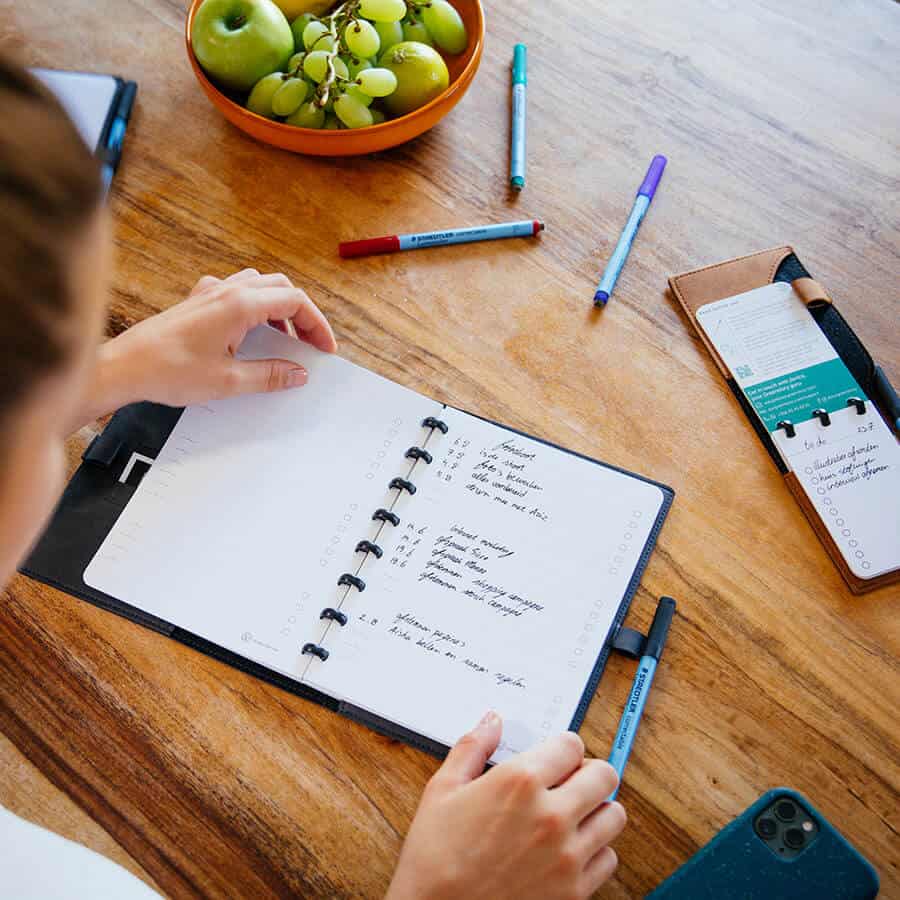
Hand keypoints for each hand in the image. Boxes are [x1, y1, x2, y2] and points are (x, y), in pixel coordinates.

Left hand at [82, 269, 336, 423]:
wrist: (123, 368)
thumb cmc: (167, 371)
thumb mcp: (228, 381)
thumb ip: (270, 375)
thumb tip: (297, 374)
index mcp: (239, 305)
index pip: (294, 301)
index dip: (316, 324)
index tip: (324, 347)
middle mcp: (226, 292)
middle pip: (280, 288)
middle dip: (302, 314)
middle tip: (310, 343)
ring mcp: (209, 294)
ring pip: (259, 286)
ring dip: (279, 308)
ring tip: (285, 339)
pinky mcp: (196, 302)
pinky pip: (236, 293)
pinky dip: (255, 308)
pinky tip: (250, 333)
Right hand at [387, 713, 625, 899]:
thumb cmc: (434, 856)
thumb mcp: (442, 790)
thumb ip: (472, 747)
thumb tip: (492, 720)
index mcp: (520, 782)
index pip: (572, 744)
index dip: (562, 747)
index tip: (554, 757)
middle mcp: (551, 815)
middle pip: (604, 775)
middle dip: (587, 772)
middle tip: (568, 782)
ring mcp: (567, 855)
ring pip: (614, 815)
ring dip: (596, 809)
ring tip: (571, 815)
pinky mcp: (574, 892)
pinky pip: (609, 858)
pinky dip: (595, 851)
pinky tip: (567, 850)